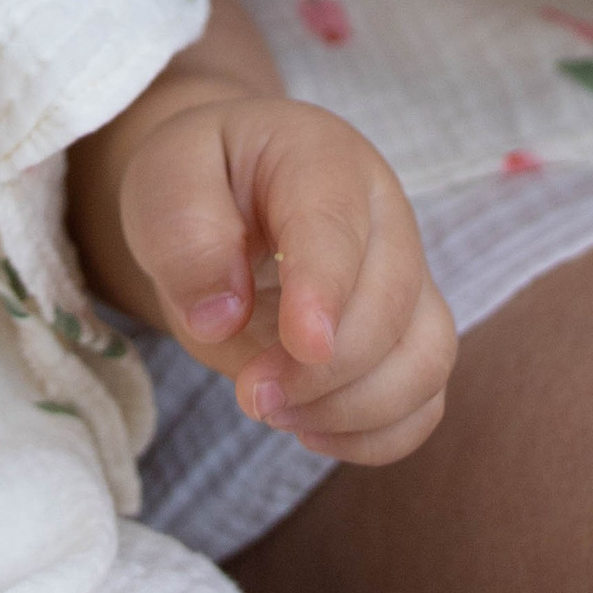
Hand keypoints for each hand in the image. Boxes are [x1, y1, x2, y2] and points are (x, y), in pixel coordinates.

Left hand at [68, 0, 455, 464]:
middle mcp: (384, 213)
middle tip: (250, 395)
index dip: (326, 291)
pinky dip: (377, 434)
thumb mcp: (165, 177)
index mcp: (321, 159)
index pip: (337, 227)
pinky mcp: (407, 332)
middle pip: (391, 305)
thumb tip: (222, 317)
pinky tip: (309, 429)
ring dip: (355, 408)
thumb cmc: (201, 178)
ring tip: (274, 412)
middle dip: (324, 370)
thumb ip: (185, 233)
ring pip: (427, 357)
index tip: (301, 347)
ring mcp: (406, 275)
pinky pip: (425, 398)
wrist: (227, 189)